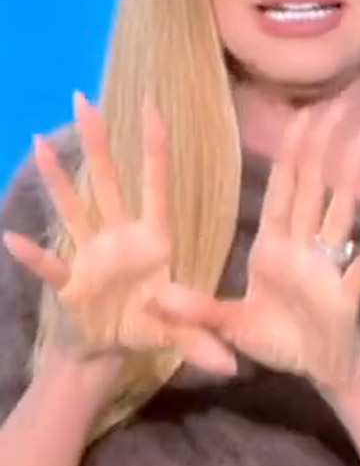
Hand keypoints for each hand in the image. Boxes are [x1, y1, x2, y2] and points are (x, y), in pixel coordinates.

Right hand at [1, 93, 235, 374]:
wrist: (110, 349)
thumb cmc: (151, 325)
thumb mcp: (180, 332)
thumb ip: (203, 342)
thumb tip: (232, 367)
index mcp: (154, 237)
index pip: (157, 183)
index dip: (155, 146)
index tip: (153, 105)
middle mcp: (121, 235)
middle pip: (109, 180)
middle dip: (98, 141)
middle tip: (82, 98)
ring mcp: (91, 253)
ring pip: (74, 207)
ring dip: (58, 178)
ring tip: (40, 142)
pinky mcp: (69, 279)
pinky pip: (50, 264)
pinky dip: (33, 254)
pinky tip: (12, 237)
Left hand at [154, 105, 359, 390]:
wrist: (318, 368)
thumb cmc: (278, 339)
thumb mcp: (231, 325)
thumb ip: (199, 310)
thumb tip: (157, 297)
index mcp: (273, 248)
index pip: (281, 192)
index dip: (288, 156)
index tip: (299, 119)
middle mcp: (302, 247)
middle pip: (312, 188)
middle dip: (319, 148)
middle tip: (333, 107)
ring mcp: (328, 265)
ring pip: (339, 211)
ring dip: (352, 175)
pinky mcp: (347, 291)